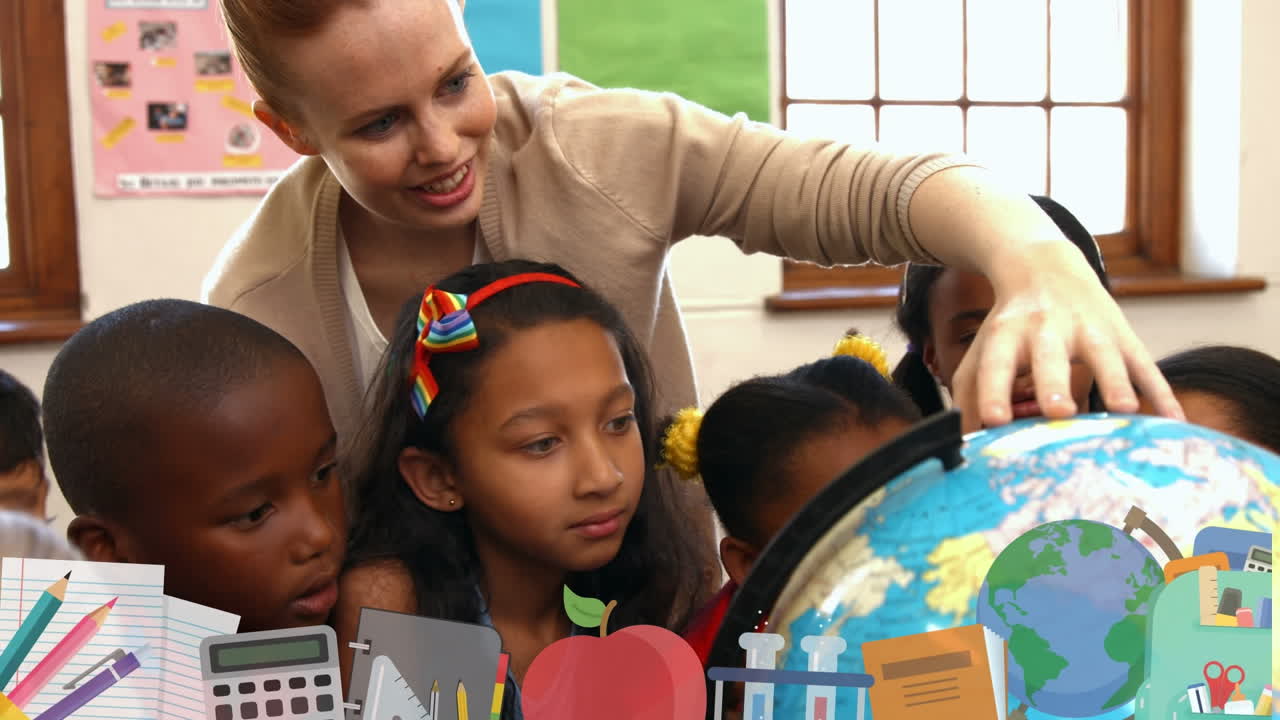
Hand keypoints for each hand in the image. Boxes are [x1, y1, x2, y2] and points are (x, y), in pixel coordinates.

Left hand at [950, 242, 1184, 431]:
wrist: (1046, 268)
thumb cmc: (1009, 326)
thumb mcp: (982, 350)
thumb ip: (971, 396)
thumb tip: (968, 446)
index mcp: (1007, 334)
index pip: (996, 365)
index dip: (993, 392)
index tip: (994, 421)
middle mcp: (1046, 329)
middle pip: (1049, 357)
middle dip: (1054, 384)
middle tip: (1058, 412)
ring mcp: (1089, 329)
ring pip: (1104, 356)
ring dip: (1114, 382)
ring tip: (1124, 411)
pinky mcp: (1123, 334)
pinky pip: (1143, 365)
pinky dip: (1160, 392)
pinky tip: (1174, 420)